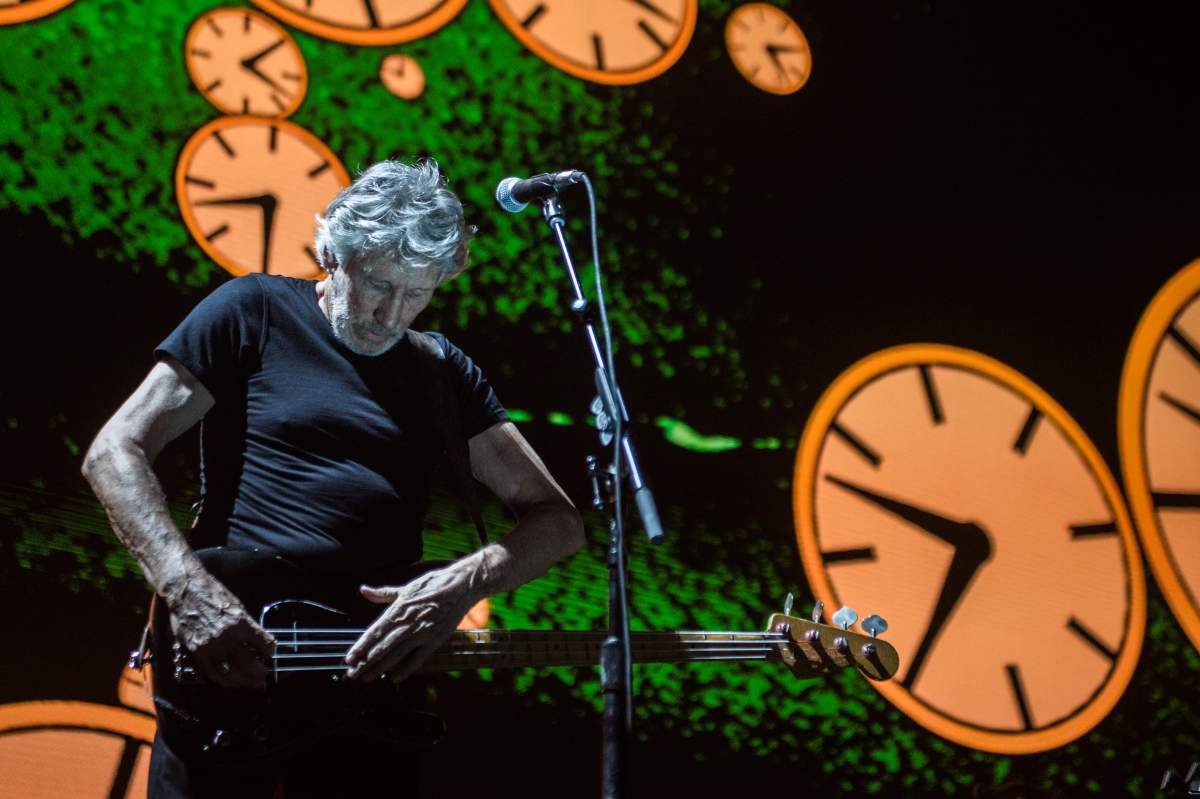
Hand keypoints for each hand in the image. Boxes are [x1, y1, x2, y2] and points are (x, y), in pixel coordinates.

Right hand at [168, 573, 274, 689]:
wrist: (187, 591)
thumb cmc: (214, 595)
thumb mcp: (237, 606)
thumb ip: (247, 625)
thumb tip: (258, 641)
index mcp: (241, 623)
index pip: (262, 644)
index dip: (269, 653)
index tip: (271, 657)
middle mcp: (227, 636)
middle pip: (248, 662)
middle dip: (258, 672)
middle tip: (264, 677)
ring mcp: (210, 645)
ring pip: (230, 671)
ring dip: (242, 680)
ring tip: (250, 683)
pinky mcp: (196, 651)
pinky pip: (210, 671)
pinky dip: (222, 680)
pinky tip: (230, 682)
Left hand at [345, 564, 478, 683]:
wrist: (460, 586)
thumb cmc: (433, 584)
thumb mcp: (406, 588)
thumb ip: (383, 594)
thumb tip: (363, 590)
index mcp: (398, 609)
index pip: (375, 632)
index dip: (361, 646)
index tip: (349, 658)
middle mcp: (407, 623)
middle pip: (382, 647)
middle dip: (365, 662)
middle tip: (353, 674)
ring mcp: (422, 633)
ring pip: (396, 655)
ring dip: (380, 668)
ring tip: (366, 678)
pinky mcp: (435, 639)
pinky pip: (418, 659)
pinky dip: (406, 670)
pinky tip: (394, 678)